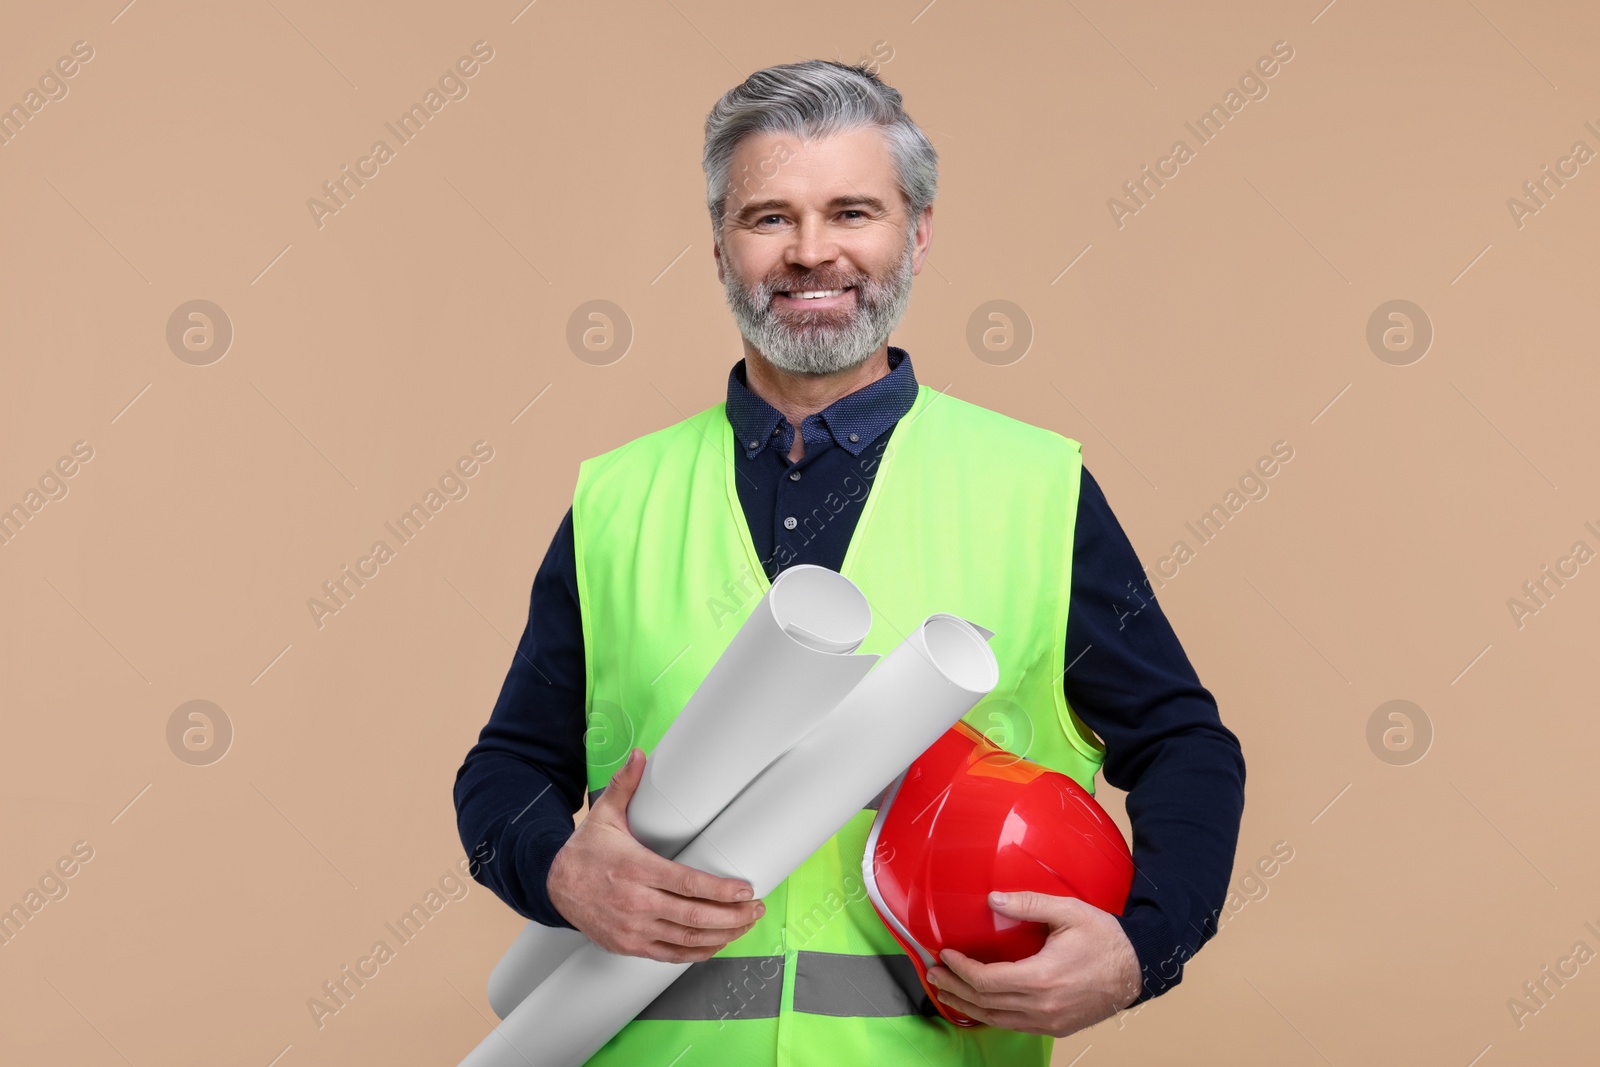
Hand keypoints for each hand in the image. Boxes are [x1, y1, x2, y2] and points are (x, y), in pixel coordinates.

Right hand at [547, 747, 765, 962]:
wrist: (554, 886)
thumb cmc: (585, 852)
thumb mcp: (604, 816)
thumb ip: (625, 785)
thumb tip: (639, 755)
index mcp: (636, 869)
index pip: (687, 884)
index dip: (720, 890)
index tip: (744, 890)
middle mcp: (636, 902)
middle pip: (694, 916)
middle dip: (731, 916)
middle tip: (754, 909)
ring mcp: (633, 928)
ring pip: (686, 939)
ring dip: (721, 935)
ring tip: (744, 925)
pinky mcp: (629, 945)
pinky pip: (670, 955)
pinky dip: (697, 953)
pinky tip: (716, 944)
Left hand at [924, 891, 1141, 1036]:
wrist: (1138, 968)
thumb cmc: (1105, 938)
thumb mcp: (1067, 912)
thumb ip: (1027, 904)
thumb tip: (993, 899)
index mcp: (1041, 978)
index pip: (986, 981)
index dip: (961, 969)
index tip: (945, 955)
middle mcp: (1042, 1006)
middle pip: (985, 1003)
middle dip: (955, 988)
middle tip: (933, 974)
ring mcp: (1050, 1021)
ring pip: (997, 1020)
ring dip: (968, 1006)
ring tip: (947, 991)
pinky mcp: (1057, 1027)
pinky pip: (1014, 1026)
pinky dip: (991, 1017)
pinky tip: (979, 1006)